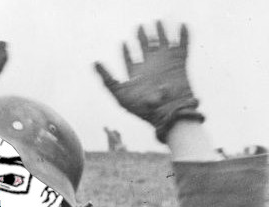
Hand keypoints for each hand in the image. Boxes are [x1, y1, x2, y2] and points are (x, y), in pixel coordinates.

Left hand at [94, 21, 203, 142]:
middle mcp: (151, 68)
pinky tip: (182, 26)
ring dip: (160, 32)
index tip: (123, 43)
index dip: (126, 52)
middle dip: (142, 36)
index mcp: (138, 75)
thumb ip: (107, 79)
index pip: (130, 60)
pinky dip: (184, 35)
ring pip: (163, 43)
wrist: (168, 113)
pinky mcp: (180, 64)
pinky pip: (183, 46)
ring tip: (158, 22)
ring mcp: (166, 65)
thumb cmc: (143, 109)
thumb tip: (94, 63)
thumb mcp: (120, 95)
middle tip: (139, 27)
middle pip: (146, 48)